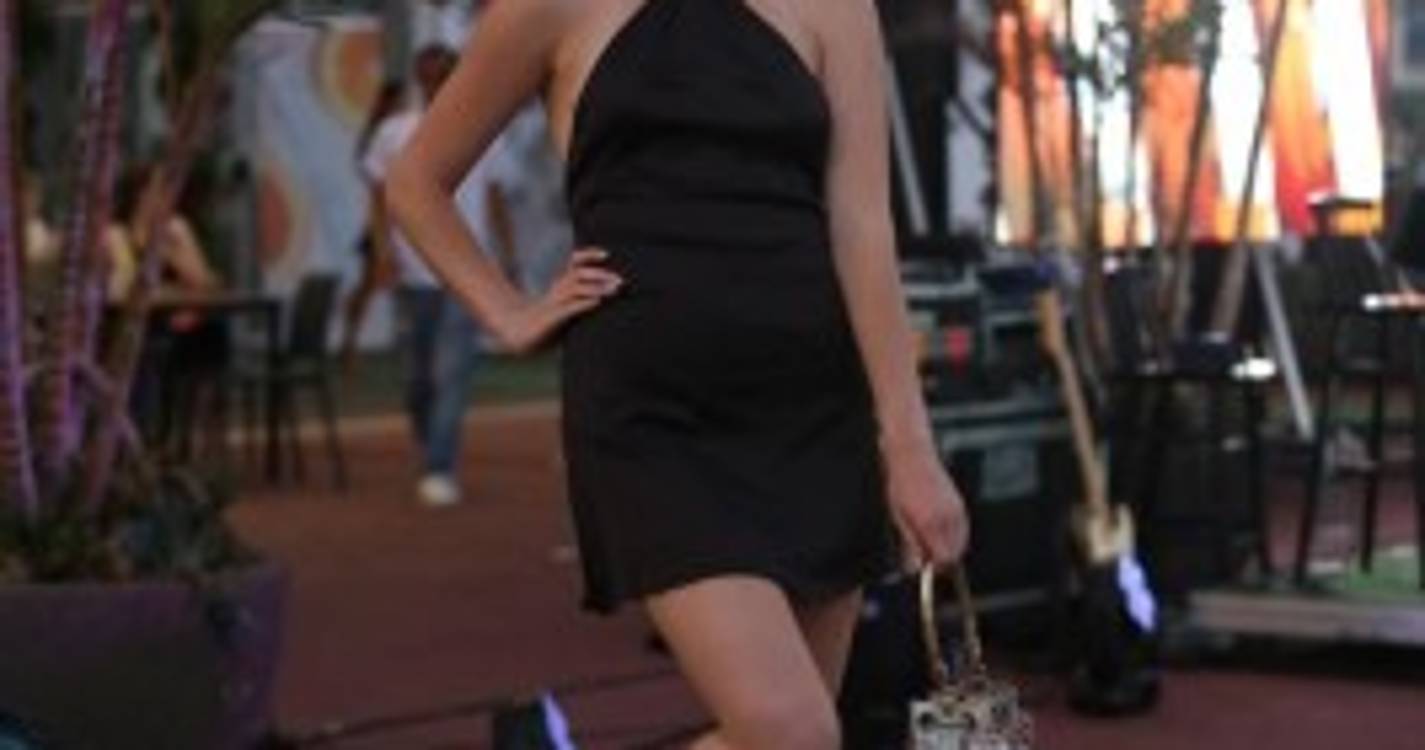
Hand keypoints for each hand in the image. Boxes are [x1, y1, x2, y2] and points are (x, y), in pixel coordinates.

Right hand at [490, 247, 621, 353]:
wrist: (520, 336)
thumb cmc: (547, 323)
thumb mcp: (566, 308)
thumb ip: (581, 301)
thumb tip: (607, 296)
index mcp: (561, 285)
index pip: (574, 263)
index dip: (588, 255)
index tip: (606, 253)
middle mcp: (557, 291)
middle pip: (577, 274)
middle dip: (599, 274)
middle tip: (620, 280)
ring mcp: (554, 304)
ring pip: (574, 289)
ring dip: (595, 287)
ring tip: (613, 289)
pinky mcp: (553, 319)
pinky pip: (569, 308)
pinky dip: (584, 303)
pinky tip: (598, 302)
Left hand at [883, 439, 969, 571]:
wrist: (912, 455)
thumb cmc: (901, 484)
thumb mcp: (899, 517)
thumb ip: (911, 544)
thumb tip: (916, 566)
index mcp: (930, 523)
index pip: (944, 558)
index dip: (936, 567)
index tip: (926, 569)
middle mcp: (947, 518)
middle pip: (956, 553)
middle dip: (944, 560)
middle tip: (928, 559)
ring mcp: (956, 510)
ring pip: (962, 542)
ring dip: (950, 547)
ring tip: (930, 542)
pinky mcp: (959, 503)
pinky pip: (963, 529)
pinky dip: (956, 536)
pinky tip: (940, 531)